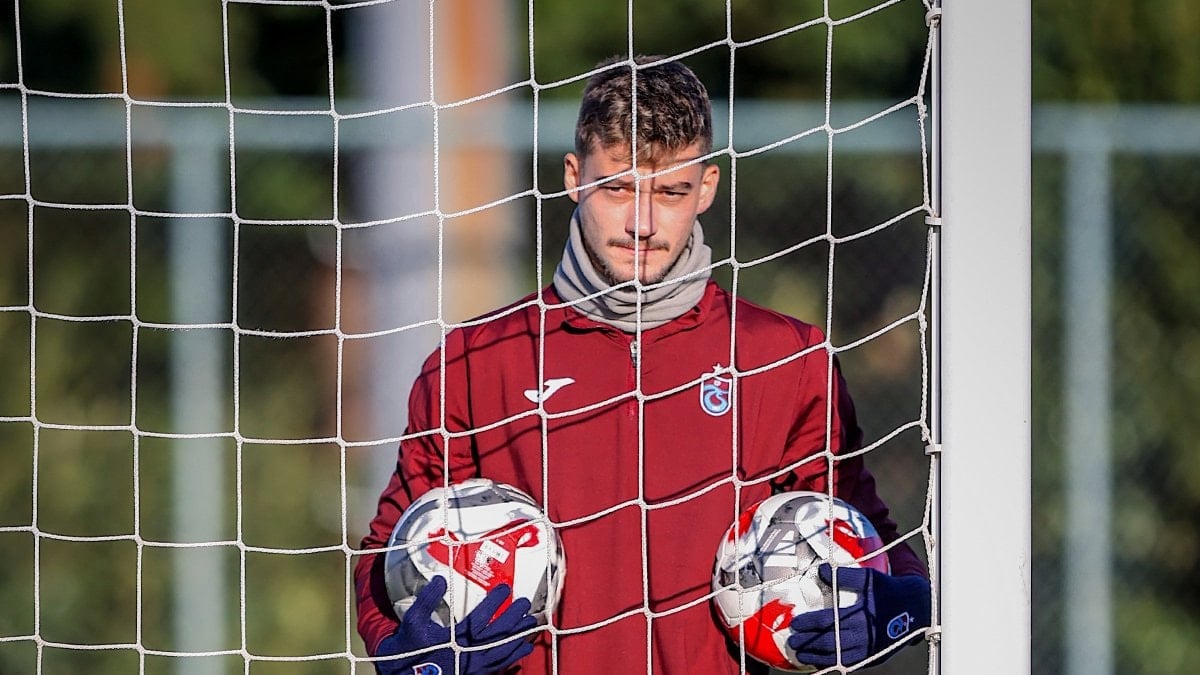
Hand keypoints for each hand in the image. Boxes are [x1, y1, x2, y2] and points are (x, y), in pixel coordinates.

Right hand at [374, 576, 536, 673]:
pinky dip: (513, 657)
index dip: (495, 602)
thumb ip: (427, 600)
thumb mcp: (412, 621)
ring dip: (518, 637)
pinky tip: (524, 649)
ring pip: (503, 652)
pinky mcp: (474, 674)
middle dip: (514, 618)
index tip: (505, 589)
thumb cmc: (408, 648)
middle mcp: (469, 655)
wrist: (402, 674)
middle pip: (498, 635)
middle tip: (525, 603)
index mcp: (456, 640)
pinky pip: (500, 666)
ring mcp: (473, 667)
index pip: (482, 618)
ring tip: (531, 624)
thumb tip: (440, 580)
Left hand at [787, 563, 929, 667]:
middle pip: (829, 643)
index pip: (828, 622)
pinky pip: (850, 664)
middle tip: (792, 642)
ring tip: (801, 656)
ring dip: (817, 657)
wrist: (918, 608)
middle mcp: (864, 636)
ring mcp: (869, 650)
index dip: (809, 623)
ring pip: (837, 658)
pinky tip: (822, 662)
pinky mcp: (874, 657)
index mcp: (860, 616)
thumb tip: (821, 570)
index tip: (795, 623)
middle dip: (808, 643)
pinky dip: (833, 664)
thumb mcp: (869, 579)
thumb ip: (845, 576)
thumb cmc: (890, 591)